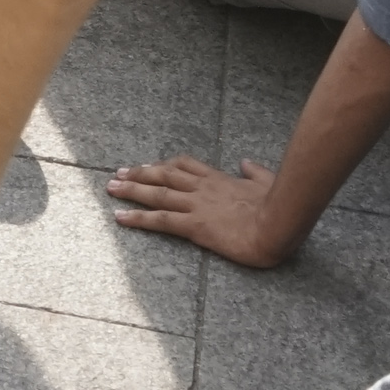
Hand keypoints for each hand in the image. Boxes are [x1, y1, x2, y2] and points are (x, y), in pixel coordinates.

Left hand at [103, 151, 298, 267]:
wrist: (278, 225)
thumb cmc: (277, 207)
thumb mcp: (267, 182)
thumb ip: (254, 172)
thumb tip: (245, 163)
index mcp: (219, 179)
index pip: (185, 166)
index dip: (164, 164)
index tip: (149, 164)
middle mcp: (202, 188)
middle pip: (164, 175)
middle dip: (139, 173)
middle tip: (118, 173)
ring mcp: (196, 205)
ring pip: (156, 194)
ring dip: (131, 190)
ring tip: (111, 188)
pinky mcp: (194, 226)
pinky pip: (160, 220)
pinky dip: (137, 218)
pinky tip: (120, 217)